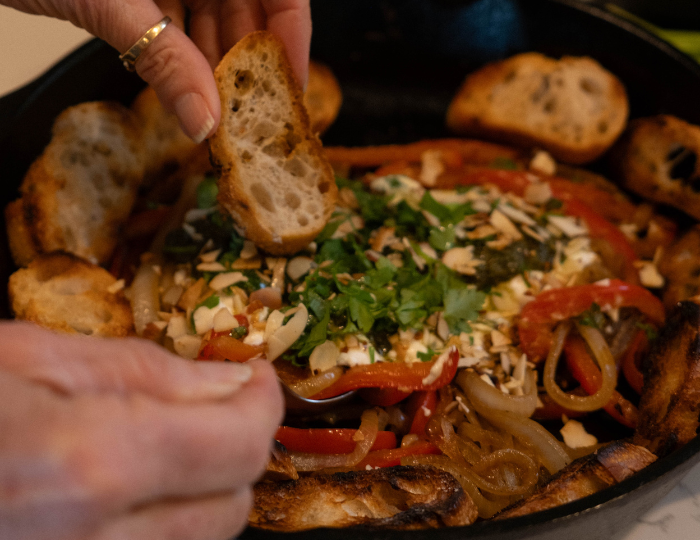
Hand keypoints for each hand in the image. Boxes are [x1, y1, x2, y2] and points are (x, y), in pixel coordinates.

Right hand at [0, 321, 282, 539]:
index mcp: (88, 463)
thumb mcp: (22, 356)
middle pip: (228, 510)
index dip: (262, 405)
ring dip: (203, 491)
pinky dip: (161, 519)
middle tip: (219, 406)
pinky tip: (130, 484)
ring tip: (168, 441)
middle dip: (239, 451)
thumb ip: (135, 370)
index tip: (258, 379)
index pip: (236, 446)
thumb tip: (222, 380)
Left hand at [2, 0, 310, 141]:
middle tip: (250, 118)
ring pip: (210, 22)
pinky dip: (180, 61)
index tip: (292, 88)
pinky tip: (185, 94)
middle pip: (246, 10)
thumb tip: (205, 121)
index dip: (293, 36)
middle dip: (248, 66)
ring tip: (218, 116)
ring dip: (213, 71)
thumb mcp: (108, 1)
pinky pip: (175, 26)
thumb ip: (163, 59)